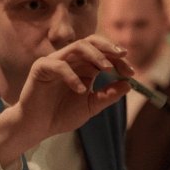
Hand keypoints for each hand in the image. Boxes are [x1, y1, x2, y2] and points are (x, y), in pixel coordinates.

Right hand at [0, 35, 133, 161]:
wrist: (37, 127)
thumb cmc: (61, 115)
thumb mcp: (91, 106)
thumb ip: (108, 95)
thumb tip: (129, 85)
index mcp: (82, 66)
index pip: (103, 52)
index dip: (118, 59)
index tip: (131, 72)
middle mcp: (70, 60)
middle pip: (91, 41)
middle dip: (108, 48)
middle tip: (122, 57)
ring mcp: (55, 61)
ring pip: (77, 47)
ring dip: (95, 55)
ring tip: (106, 69)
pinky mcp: (41, 68)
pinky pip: (59, 66)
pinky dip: (72, 76)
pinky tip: (81, 90)